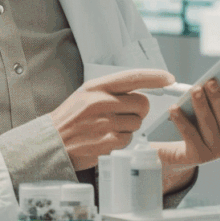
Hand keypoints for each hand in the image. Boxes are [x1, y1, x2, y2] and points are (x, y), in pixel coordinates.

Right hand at [49, 69, 174, 170]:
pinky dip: (121, 141)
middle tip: (124, 115)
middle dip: (139, 111)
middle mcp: (100, 102)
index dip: (154, 77)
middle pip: (142, 103)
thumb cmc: (71, 118)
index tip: (169, 78)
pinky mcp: (105, 143)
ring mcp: (103, 124)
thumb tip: (144, 91)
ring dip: (128, 128)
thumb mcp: (86, 95)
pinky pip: (128, 140)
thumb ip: (112, 91)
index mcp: (96, 87)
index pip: (133, 77)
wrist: (50, 143)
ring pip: (137, 123)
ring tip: (108, 128)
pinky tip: (105, 139)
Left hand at [150, 78, 219, 172]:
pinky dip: (182, 120)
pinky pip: (190, 135)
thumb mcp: (208, 109)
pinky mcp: (199, 157)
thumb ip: (214, 97)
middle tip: (211, 82)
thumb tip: (210, 82)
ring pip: (209, 125)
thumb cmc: (196, 124)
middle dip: (218, 98)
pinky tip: (174, 109)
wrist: (179, 154)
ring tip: (195, 91)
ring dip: (201, 106)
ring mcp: (217, 151)